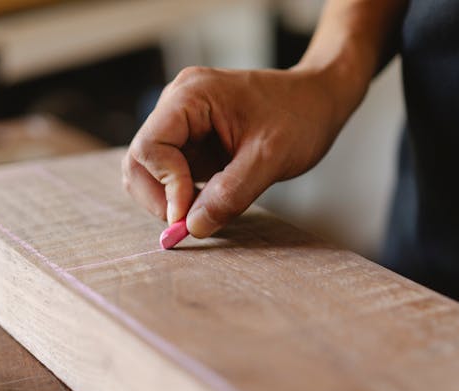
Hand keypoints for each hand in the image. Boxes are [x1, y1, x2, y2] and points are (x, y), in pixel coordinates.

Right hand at [122, 66, 343, 237]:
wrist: (319, 100)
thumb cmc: (301, 115)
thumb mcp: (270, 158)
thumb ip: (231, 194)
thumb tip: (193, 227)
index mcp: (191, 96)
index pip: (150, 148)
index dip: (165, 186)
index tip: (190, 214)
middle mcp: (178, 105)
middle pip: (139, 161)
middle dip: (159, 198)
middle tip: (188, 224)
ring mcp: (183, 124)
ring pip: (150, 171)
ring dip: (168, 200)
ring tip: (204, 212)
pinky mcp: (193, 142)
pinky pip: (171, 175)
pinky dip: (182, 196)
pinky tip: (208, 203)